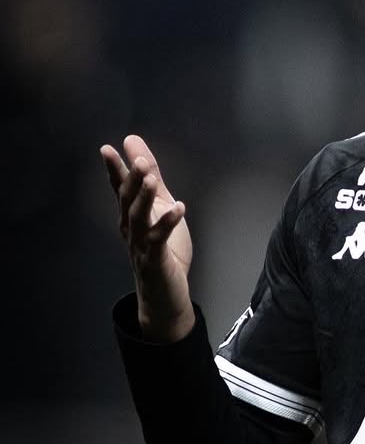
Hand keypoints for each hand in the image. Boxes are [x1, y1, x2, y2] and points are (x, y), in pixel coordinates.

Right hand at [100, 134, 194, 342]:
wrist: (164, 294)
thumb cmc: (163, 250)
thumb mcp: (161, 208)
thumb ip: (152, 180)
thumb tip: (136, 149)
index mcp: (131, 216)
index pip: (120, 189)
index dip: (114, 169)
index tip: (107, 149)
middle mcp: (131, 229)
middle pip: (128, 201)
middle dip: (132, 180)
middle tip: (138, 160)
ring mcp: (140, 245)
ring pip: (138, 219)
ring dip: (145, 198)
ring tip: (151, 179)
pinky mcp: (154, 260)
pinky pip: (158, 239)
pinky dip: (167, 223)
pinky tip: (179, 208)